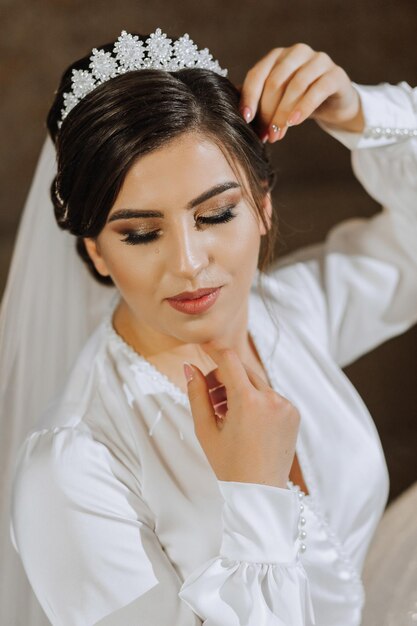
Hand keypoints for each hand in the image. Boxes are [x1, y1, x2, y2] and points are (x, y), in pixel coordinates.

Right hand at [184, 342, 299, 487]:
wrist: (259, 492)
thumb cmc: (228, 464)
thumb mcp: (205, 430)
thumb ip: (197, 394)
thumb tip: (189, 367)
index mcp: (248, 401)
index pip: (230, 360)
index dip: (214, 353)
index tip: (204, 351)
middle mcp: (272, 398)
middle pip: (243, 370)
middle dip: (225, 378)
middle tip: (211, 398)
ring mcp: (286, 406)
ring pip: (257, 383)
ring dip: (240, 390)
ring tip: (227, 415)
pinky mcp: (294, 413)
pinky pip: (271, 396)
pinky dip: (257, 402)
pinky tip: (246, 423)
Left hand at [238, 43, 363, 141]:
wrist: (333, 104)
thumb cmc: (298, 101)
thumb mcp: (275, 101)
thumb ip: (255, 100)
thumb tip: (226, 107)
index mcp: (278, 56)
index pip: (258, 74)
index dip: (249, 97)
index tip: (245, 120)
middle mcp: (297, 53)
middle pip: (275, 82)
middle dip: (267, 112)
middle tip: (265, 135)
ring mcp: (318, 60)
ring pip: (295, 86)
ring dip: (283, 114)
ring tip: (278, 135)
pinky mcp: (335, 74)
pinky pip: (317, 90)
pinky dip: (303, 107)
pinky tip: (294, 122)